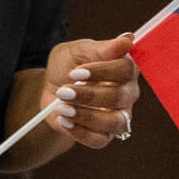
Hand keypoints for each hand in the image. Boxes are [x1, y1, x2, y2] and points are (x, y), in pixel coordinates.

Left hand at [43, 33, 141, 149]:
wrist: (50, 88)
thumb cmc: (68, 65)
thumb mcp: (77, 51)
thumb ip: (101, 48)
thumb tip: (128, 39)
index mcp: (124, 69)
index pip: (126, 70)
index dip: (102, 72)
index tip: (76, 72)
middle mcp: (127, 93)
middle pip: (119, 96)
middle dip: (88, 95)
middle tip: (63, 91)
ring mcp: (118, 115)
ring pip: (114, 122)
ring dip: (85, 116)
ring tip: (62, 108)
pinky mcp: (105, 133)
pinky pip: (100, 140)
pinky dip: (80, 132)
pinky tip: (64, 121)